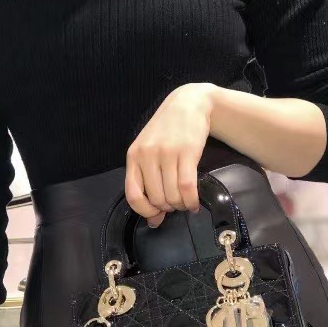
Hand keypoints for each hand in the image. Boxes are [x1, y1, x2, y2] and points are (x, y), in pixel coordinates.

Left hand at [126, 83, 214, 226]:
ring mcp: (166, 153)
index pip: (133, 195)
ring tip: (186, 202)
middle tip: (176, 204)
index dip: (146, 211)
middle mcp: (147, 155)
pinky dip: (191, 200)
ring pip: (172, 195)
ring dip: (181, 205)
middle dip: (168, 208)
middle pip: (156, 198)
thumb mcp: (150, 152)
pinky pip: (187, 187)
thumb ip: (148, 184)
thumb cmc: (168, 131)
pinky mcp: (186, 152)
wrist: (189, 103)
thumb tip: (153, 222)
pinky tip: (194, 203)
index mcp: (134, 157)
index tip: (157, 215)